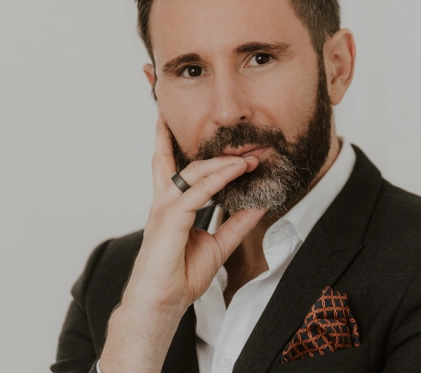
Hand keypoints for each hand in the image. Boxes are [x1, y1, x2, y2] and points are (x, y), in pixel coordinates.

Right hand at [99, 115, 265, 372]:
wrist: (162, 303)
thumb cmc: (181, 276)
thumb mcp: (219, 244)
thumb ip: (237, 223)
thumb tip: (258, 205)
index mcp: (171, 206)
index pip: (169, 164)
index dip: (169, 140)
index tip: (173, 118)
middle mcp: (165, 202)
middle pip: (175, 159)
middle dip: (201, 143)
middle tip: (235, 137)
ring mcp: (164, 209)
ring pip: (193, 173)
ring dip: (223, 162)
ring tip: (249, 157)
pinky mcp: (170, 220)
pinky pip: (198, 192)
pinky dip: (219, 179)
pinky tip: (237, 171)